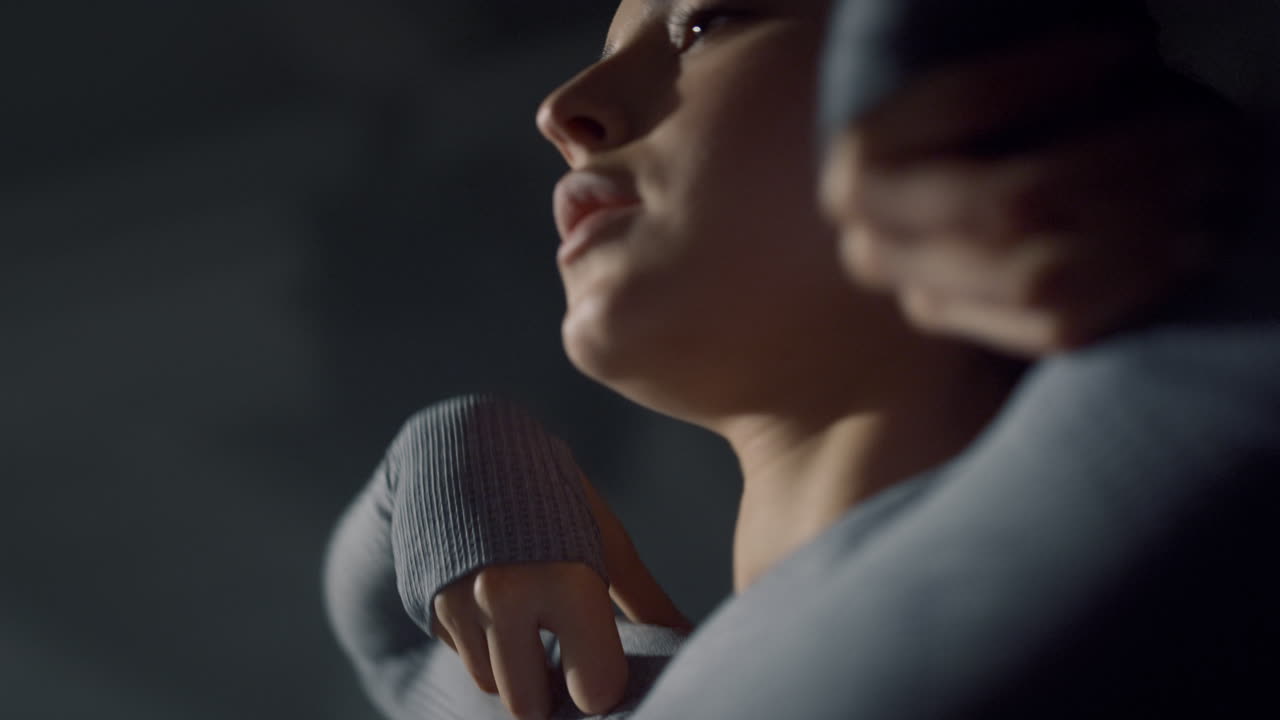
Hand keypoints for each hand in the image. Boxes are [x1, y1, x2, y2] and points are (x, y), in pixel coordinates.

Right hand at [431, 475, 688, 719]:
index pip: (593, 689)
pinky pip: (459, 652)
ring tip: (525, 616)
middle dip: (547, 690)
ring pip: (489, 682)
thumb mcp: (600, 537)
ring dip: (510, 663)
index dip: (600, 682)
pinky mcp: (424, 602)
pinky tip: (490, 599)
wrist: (459, 444)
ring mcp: (457, 601)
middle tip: (560, 655)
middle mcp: (505, 596)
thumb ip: (643, 600)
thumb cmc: (548, 491)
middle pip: (529, 707)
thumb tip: (690, 642)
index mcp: (565, 580)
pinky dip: (478, 639)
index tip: (602, 664)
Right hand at [819, 28, 1244, 355]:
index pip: (960, 104)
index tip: (1130, 46)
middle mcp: (873, 237)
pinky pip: (1057, 331)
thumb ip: (1022, 85)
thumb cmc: (974, 136)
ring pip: (1035, 277)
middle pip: (1005, 202)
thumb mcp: (978, 98)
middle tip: (1199, 134)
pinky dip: (1134, 287)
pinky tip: (1186, 250)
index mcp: (865, 156)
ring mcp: (917, 298)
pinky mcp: (975, 343)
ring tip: (1204, 190)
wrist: (930, 221)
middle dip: (1120, 164)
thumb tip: (1122, 59)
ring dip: (1141, 232)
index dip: (1049, 74)